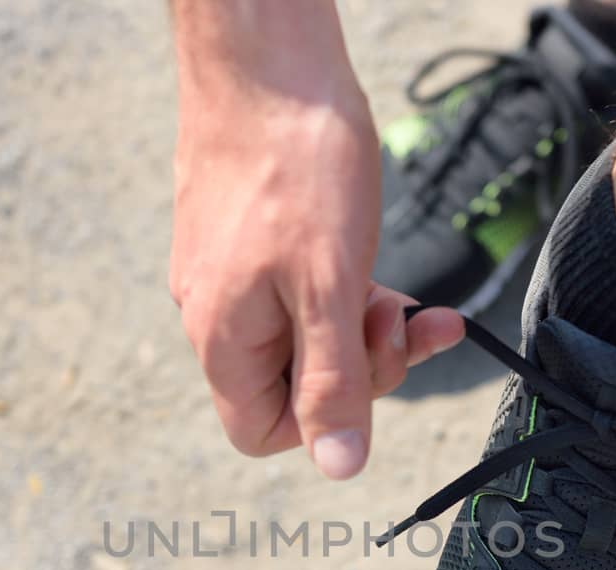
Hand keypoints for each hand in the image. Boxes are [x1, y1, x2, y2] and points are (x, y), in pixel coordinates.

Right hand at [168, 2, 462, 477]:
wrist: (265, 58)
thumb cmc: (297, 164)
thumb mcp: (330, 286)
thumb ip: (334, 380)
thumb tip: (338, 466)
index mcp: (224, 339)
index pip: (264, 431)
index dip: (325, 420)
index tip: (369, 366)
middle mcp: (213, 315)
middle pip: (290, 385)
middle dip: (359, 362)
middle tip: (402, 313)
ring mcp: (225, 274)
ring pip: (300, 333)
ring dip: (359, 322)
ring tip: (400, 286)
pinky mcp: (243, 237)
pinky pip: (294, 290)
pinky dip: (341, 285)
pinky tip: (370, 254)